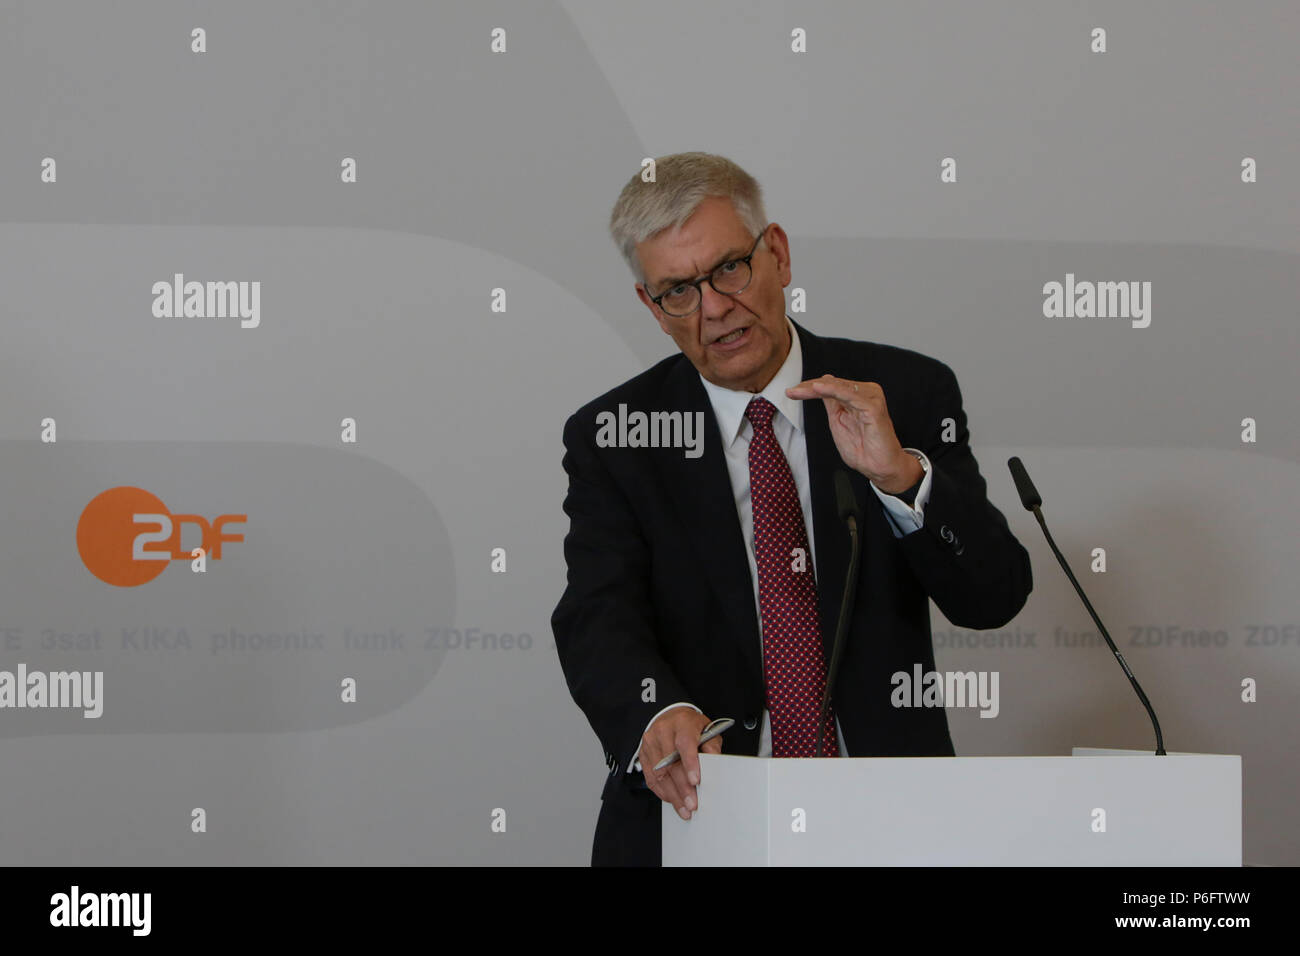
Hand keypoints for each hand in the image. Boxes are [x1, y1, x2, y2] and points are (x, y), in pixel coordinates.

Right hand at [638, 708, 723, 819]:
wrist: (670, 717)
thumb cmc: (690, 726)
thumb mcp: (707, 729)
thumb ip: (712, 747)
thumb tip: (715, 764)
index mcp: (682, 723)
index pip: (685, 743)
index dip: (690, 763)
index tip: (696, 781)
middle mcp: (663, 731)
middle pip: (671, 763)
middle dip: (683, 787)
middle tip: (692, 804)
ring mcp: (650, 743)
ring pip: (659, 774)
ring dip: (673, 795)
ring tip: (684, 809)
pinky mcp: (643, 755)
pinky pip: (651, 778)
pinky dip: (663, 792)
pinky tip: (673, 800)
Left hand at [786, 374, 921, 492]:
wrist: (880, 467)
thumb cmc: (864, 449)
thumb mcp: (839, 422)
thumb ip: (831, 404)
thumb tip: (820, 386)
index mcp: (857, 396)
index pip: (831, 386)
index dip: (810, 387)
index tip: (791, 392)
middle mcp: (865, 393)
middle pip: (833, 384)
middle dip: (809, 387)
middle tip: (791, 391)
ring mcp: (871, 399)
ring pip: (839, 387)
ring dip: (817, 387)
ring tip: (799, 390)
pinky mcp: (873, 407)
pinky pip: (850, 395)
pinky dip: (833, 390)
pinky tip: (819, 389)